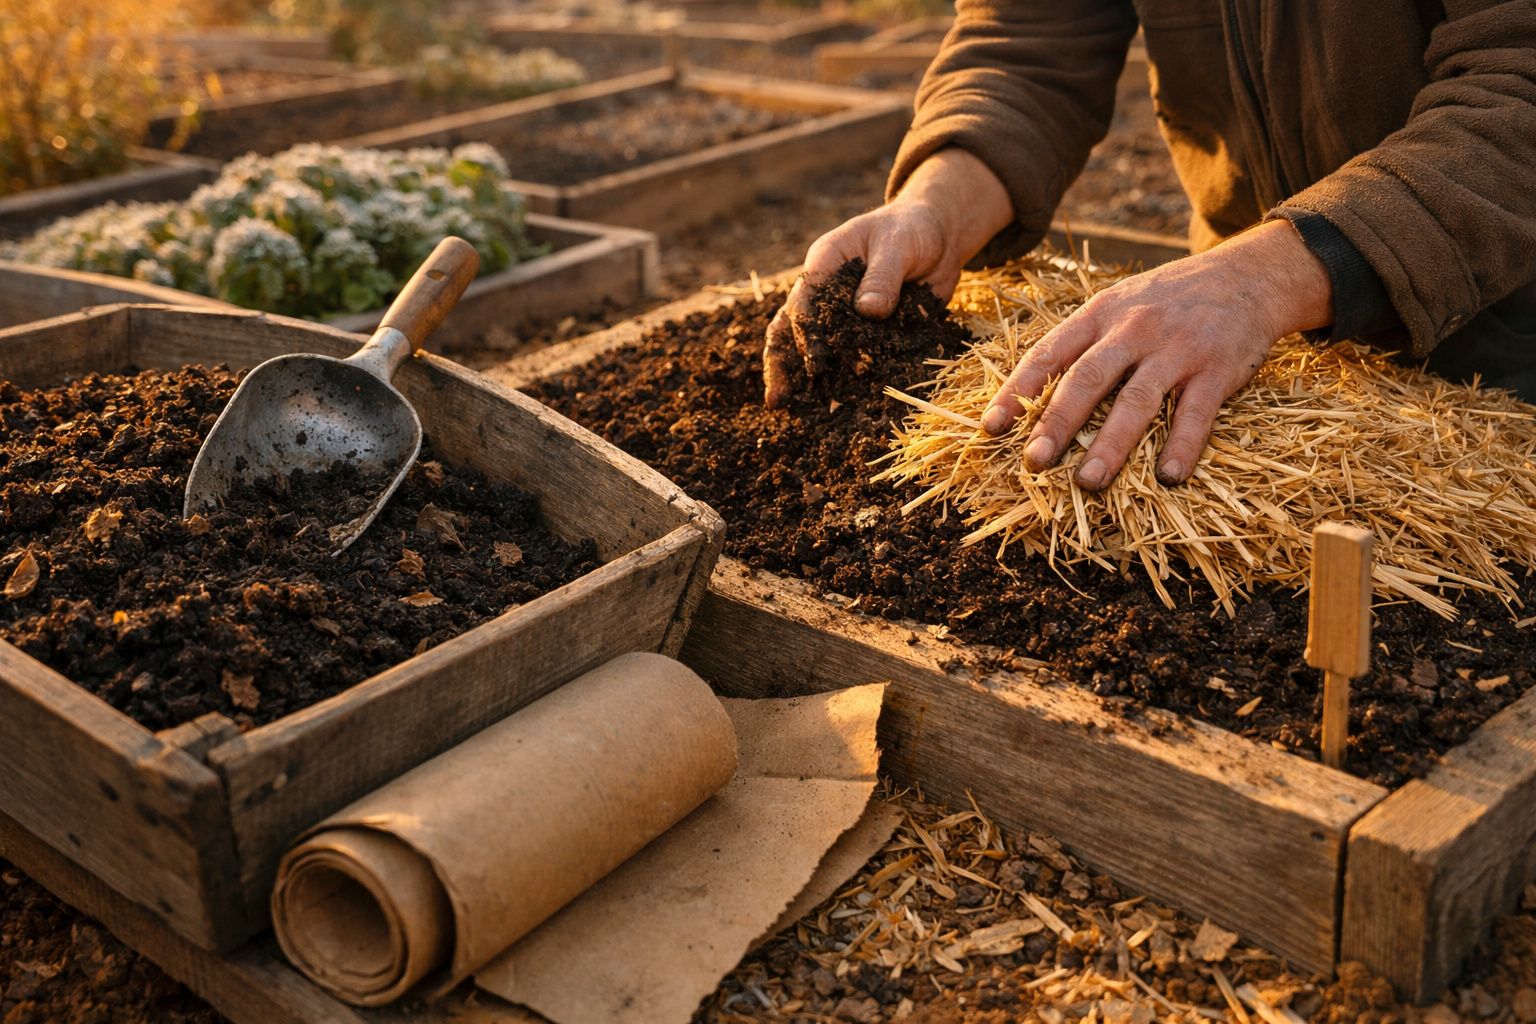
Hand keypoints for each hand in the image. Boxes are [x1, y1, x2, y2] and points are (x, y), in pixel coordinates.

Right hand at [763, 148, 1013, 406]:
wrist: (938, 237)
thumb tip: (869, 311)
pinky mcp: (865, 333)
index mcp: (823, 264)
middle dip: (782, 364)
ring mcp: (842, 316)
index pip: (803, 302)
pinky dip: (842, 381)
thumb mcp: (899, 244)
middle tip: (776, 400)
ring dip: (805, 379)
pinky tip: (837, 408)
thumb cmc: (912, 229)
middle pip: (790, 330)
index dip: (805, 332)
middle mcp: (824, 293)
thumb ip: (884, 275)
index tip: (815, 361)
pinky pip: (850, 358)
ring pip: (815, 349)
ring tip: (795, 411)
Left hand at [980, 220, 1334, 488]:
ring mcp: (1177, 349)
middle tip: (1034, 461)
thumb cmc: (1166, 301)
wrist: (1246, 276)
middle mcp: (1134, 330)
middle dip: (1057, 422)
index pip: (1049, 353)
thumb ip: (1081, 344)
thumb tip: (1029, 396)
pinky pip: (1197, 413)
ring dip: (1112, 443)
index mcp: (1100, 314)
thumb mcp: (1118, 305)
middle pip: (1088, 379)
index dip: (1017, 391)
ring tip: (1089, 481)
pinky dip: (1183, 445)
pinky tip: (1169, 475)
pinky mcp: (1217, 370)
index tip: (991, 428)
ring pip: (1138, 400)